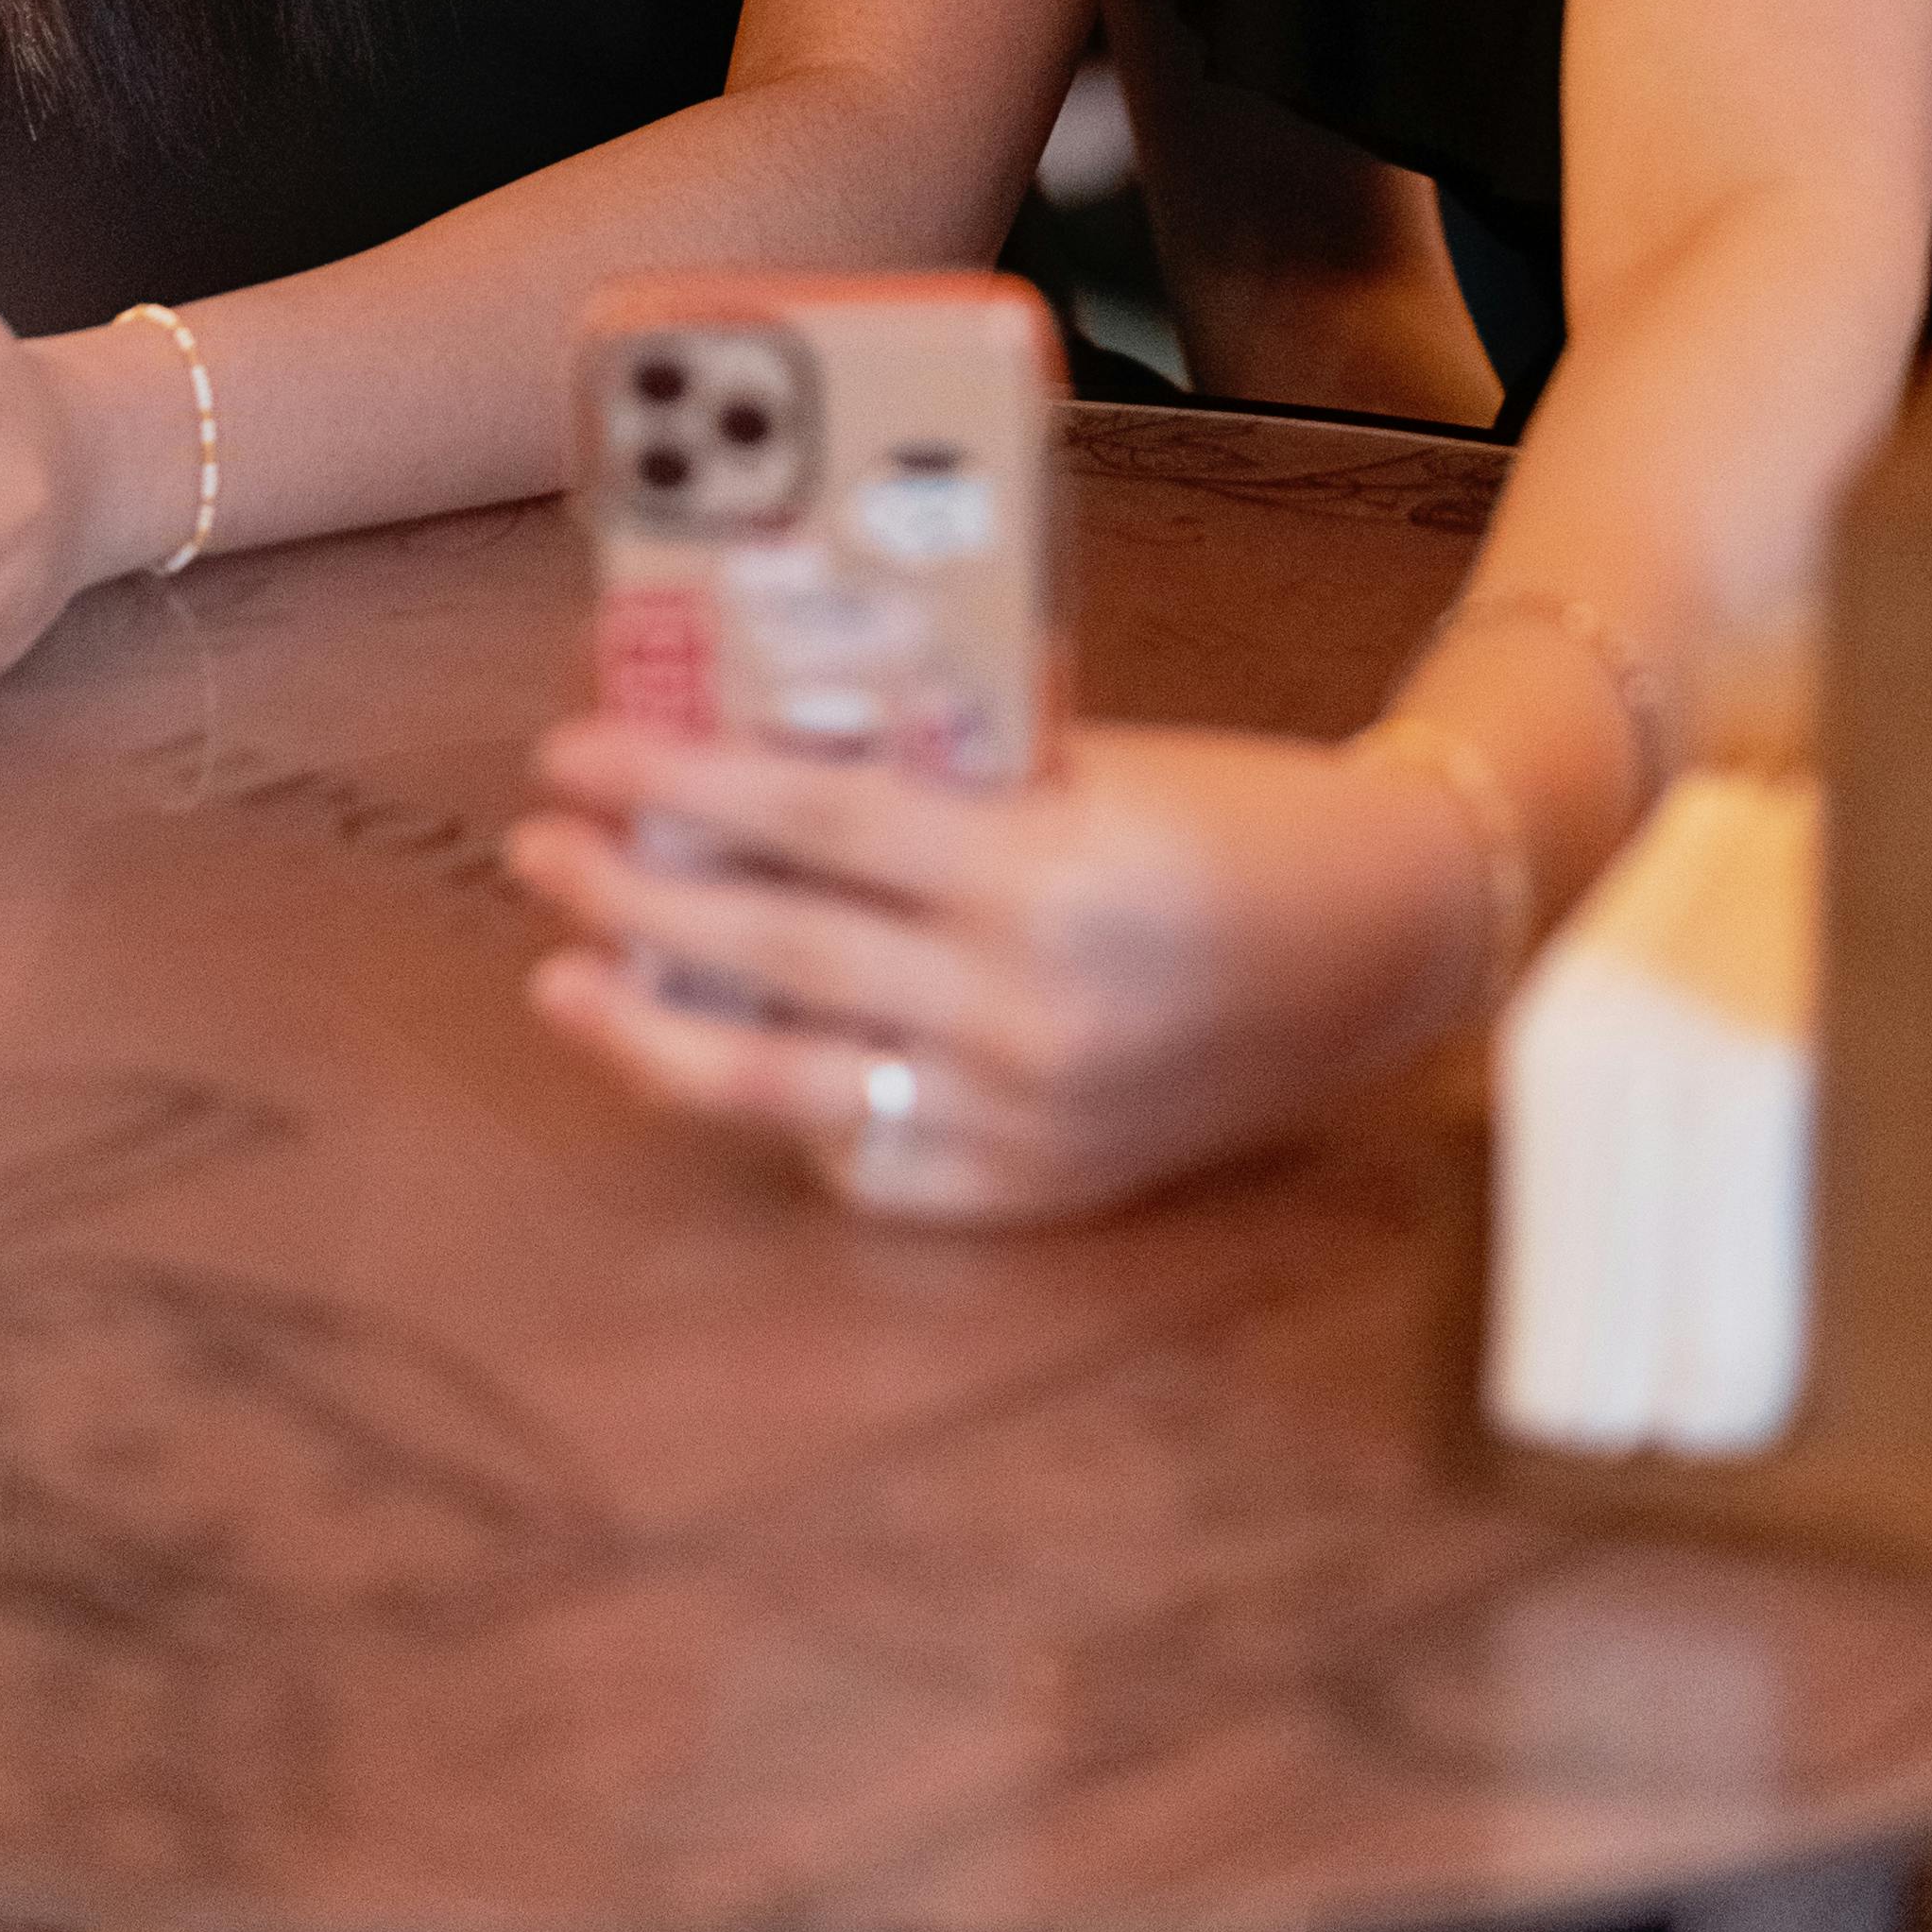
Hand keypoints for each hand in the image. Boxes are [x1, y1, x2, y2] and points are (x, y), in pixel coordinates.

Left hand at [506, 715, 1483, 1222]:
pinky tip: (718, 1061)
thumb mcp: (1088, 759)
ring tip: (569, 977)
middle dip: (632, 896)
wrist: (1392, 944)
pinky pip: (871, 1165)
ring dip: (656, 1030)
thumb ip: (940, 765)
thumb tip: (757, 735)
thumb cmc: (1233, 817)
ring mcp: (1030, 1121)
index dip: (678, 784)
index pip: (812, 822)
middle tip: (540, 845)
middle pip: (773, 952)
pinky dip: (784, 1113)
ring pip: (788, 1087)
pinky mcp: (1040, 1196)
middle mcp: (1028, 1011)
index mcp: (1046, 873)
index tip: (575, 750)